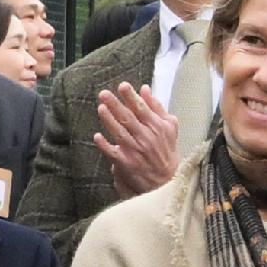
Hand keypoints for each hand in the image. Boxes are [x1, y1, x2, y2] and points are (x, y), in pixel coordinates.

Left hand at [92, 79, 183, 199]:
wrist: (167, 181)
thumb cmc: (166, 151)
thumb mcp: (169, 127)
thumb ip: (156, 107)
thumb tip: (145, 89)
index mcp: (157, 127)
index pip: (142, 108)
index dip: (131, 97)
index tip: (122, 86)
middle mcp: (147, 138)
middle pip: (129, 118)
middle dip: (116, 105)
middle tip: (104, 94)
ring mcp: (136, 151)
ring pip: (120, 133)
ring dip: (109, 120)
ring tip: (101, 108)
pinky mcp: (126, 163)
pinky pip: (113, 153)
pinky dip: (105, 145)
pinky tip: (97, 137)